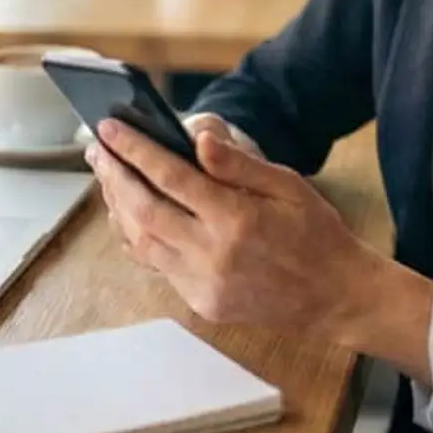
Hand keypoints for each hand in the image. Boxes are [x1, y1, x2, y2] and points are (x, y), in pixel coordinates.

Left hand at [84, 116, 379, 337]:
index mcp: (237, 220)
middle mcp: (214, 255)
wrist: (336, 297)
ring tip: (107, 175)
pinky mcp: (202, 303)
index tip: (109, 129)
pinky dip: (137, 236)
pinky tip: (130, 213)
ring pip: (142, 241)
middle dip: (114, 175)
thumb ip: (239, 164)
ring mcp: (204, 285)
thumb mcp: (289, 186)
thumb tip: (198, 137)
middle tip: (96, 148)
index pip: (171, 177)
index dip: (135, 151)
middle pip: (144, 210)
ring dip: (119, 206)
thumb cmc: (316, 233)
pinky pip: (156, 265)